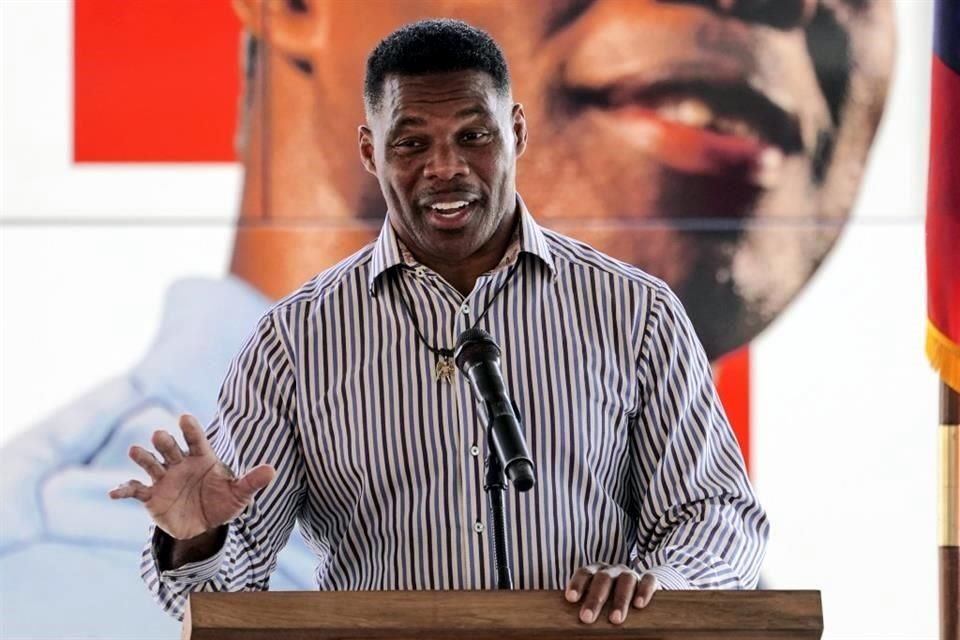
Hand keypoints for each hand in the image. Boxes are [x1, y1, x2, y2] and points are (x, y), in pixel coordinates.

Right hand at [108, 414, 274, 538]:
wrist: (203, 526)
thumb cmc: (222, 502)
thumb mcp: (239, 494)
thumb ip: (252, 482)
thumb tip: (272, 470)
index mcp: (202, 458)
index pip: (196, 440)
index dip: (191, 429)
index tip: (185, 417)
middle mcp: (180, 464)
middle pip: (170, 448)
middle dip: (165, 442)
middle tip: (159, 436)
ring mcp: (164, 479)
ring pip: (150, 463)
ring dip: (142, 457)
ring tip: (134, 451)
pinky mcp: (151, 496)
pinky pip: (135, 490)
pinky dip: (123, 490)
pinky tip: (113, 492)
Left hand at [564, 564, 658, 624]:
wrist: (640, 591)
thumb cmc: (610, 600)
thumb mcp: (598, 601)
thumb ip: (587, 607)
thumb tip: (574, 623)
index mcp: (596, 572)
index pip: (584, 573)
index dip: (577, 584)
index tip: (570, 598)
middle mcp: (612, 571)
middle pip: (602, 579)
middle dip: (594, 598)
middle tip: (587, 617)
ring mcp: (631, 574)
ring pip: (626, 580)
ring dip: (619, 600)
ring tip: (615, 619)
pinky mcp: (650, 580)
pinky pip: (649, 580)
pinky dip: (644, 590)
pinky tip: (639, 604)